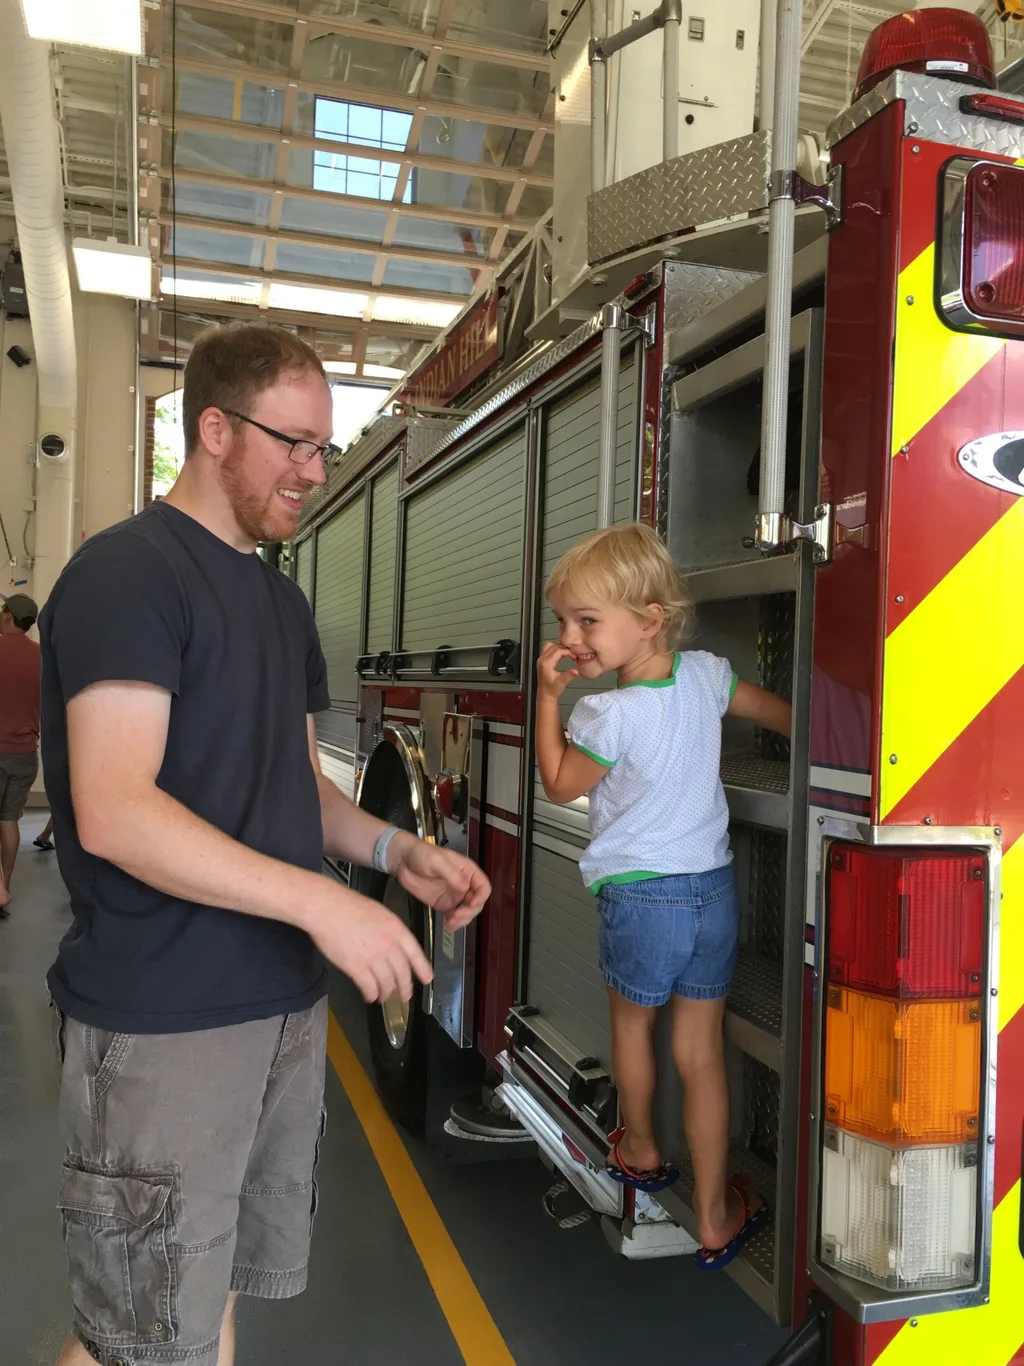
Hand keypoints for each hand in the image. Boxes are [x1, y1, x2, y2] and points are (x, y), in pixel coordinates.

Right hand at [309, 886, 432, 1004]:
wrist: (326, 908)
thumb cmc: (347, 905)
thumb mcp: (379, 912)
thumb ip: (390, 929)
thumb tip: (393, 944)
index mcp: (396, 928)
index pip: (415, 953)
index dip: (422, 968)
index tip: (427, 979)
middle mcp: (389, 945)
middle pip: (402, 972)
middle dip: (405, 987)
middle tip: (405, 996)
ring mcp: (373, 957)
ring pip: (387, 983)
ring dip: (387, 993)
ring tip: (385, 997)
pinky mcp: (356, 967)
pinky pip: (369, 987)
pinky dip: (371, 994)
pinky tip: (370, 997)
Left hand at [391, 832, 490, 932]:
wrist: (403, 861)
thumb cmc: (421, 854)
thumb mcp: (437, 860)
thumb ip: (451, 874)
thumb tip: (464, 888)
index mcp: (467, 871)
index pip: (483, 886)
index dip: (481, 897)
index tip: (472, 904)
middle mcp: (464, 884)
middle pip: (477, 902)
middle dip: (470, 911)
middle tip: (457, 915)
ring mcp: (454, 896)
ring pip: (467, 913)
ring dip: (463, 920)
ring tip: (451, 922)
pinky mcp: (444, 905)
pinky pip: (454, 917)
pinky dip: (454, 923)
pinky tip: (447, 925)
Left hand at [537, 641, 577, 698]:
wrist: (545, 694)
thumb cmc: (552, 689)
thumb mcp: (562, 683)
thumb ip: (568, 676)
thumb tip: (576, 671)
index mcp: (546, 664)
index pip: (558, 650)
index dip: (568, 651)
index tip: (574, 655)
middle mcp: (542, 660)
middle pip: (554, 646)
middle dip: (564, 648)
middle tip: (572, 653)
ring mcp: (541, 659)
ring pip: (550, 646)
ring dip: (559, 647)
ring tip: (568, 653)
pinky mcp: (542, 661)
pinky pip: (548, 650)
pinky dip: (556, 649)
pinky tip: (562, 655)